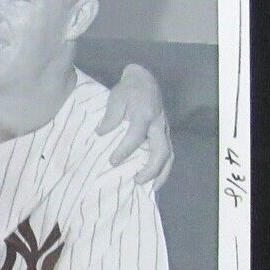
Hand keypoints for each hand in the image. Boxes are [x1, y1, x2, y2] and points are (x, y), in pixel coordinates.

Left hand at [97, 63, 173, 189]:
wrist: (144, 81)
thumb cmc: (127, 90)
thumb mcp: (115, 98)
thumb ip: (110, 116)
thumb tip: (100, 133)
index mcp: (144, 113)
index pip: (136, 135)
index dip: (125, 150)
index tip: (112, 162)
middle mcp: (158, 123)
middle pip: (161, 150)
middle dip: (151, 168)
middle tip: (136, 181)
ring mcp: (164, 130)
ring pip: (169, 155)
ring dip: (161, 173)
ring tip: (150, 188)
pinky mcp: (165, 135)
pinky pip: (168, 154)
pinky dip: (163, 169)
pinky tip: (154, 181)